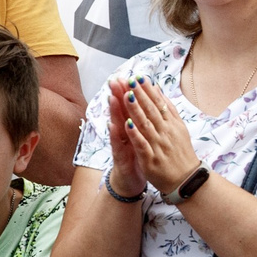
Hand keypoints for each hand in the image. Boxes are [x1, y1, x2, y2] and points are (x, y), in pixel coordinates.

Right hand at [101, 77, 147, 196]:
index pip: (129, 107)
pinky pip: (117, 146)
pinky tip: (112, 126)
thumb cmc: (137, 156)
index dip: (128, 92)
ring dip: (114, 112)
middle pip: (121, 112)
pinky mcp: (120, 158)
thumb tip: (144, 101)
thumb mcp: (140, 136)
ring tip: (112, 98)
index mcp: (132, 127)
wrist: (131, 180)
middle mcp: (123, 133)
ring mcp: (120, 145)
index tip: (127, 76)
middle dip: (118, 96)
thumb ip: (140, 119)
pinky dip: (115, 136)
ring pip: (116, 126)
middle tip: (114, 81)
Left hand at [123, 78, 200, 195]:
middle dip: (140, 95)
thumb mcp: (179, 128)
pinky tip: (127, 124)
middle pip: (151, 111)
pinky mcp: (151, 160)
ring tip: (127, 95)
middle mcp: (165, 133)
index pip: (158, 104)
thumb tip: (158, 89)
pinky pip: (142, 145)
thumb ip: (168, 109)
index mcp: (171, 125)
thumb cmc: (180, 153)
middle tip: (130, 80)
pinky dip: (135, 134)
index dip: (148, 91)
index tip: (139, 77)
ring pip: (146, 125)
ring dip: (136, 110)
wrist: (186, 180)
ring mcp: (158, 146)